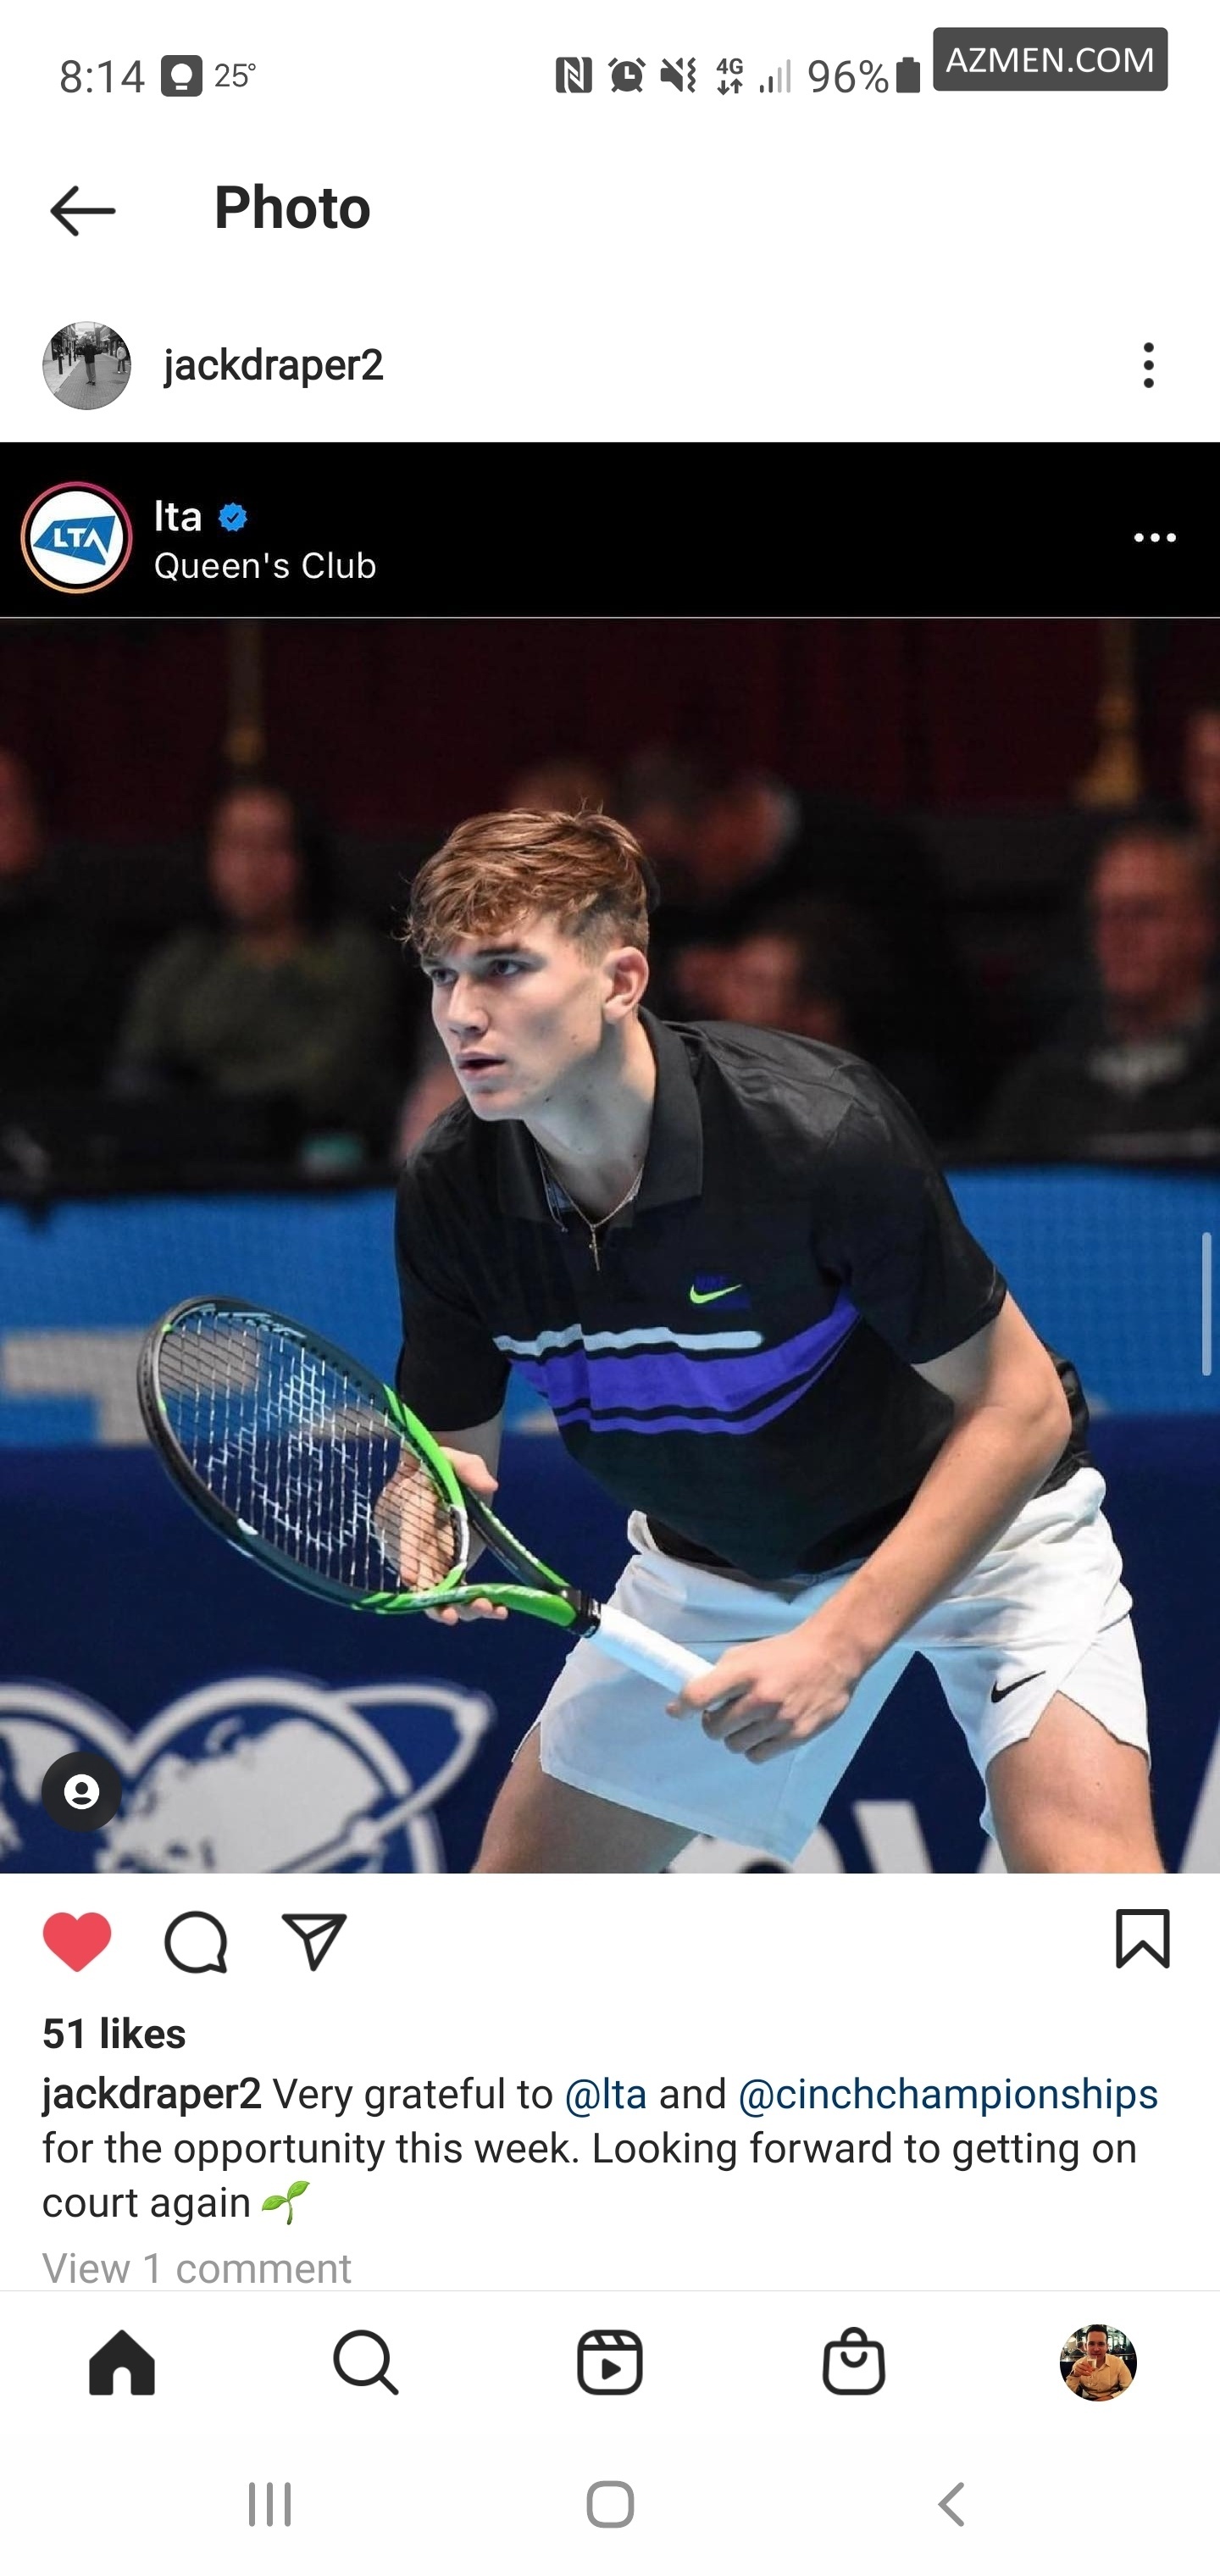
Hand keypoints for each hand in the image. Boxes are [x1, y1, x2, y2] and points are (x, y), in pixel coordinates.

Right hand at [375, 1447, 508, 1624]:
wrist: (431, 1476)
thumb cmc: (435, 1465)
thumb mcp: (449, 1457)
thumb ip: (468, 1467)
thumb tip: (490, 1486)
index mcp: (408, 1510)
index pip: (405, 1535)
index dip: (408, 1557)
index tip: (412, 1579)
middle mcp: (413, 1542)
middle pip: (420, 1576)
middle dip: (435, 1599)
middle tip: (453, 1616)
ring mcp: (428, 1558)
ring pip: (439, 1591)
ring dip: (461, 1607)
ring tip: (492, 1611)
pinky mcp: (444, 1566)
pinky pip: (455, 1590)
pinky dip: (473, 1603)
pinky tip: (498, 1610)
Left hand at [665, 1607, 863, 1761]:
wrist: (832, 1656)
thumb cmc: (785, 1653)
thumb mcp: (748, 1653)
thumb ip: (718, 1675)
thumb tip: (683, 1702)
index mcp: (745, 1671)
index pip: (699, 1695)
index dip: (683, 1706)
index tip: (679, 1710)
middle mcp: (761, 1697)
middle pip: (714, 1729)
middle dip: (712, 1722)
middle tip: (721, 1713)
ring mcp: (780, 1720)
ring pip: (734, 1745)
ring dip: (734, 1735)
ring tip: (747, 1721)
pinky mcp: (797, 1736)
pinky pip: (758, 1756)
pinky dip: (754, 1747)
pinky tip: (762, 1732)